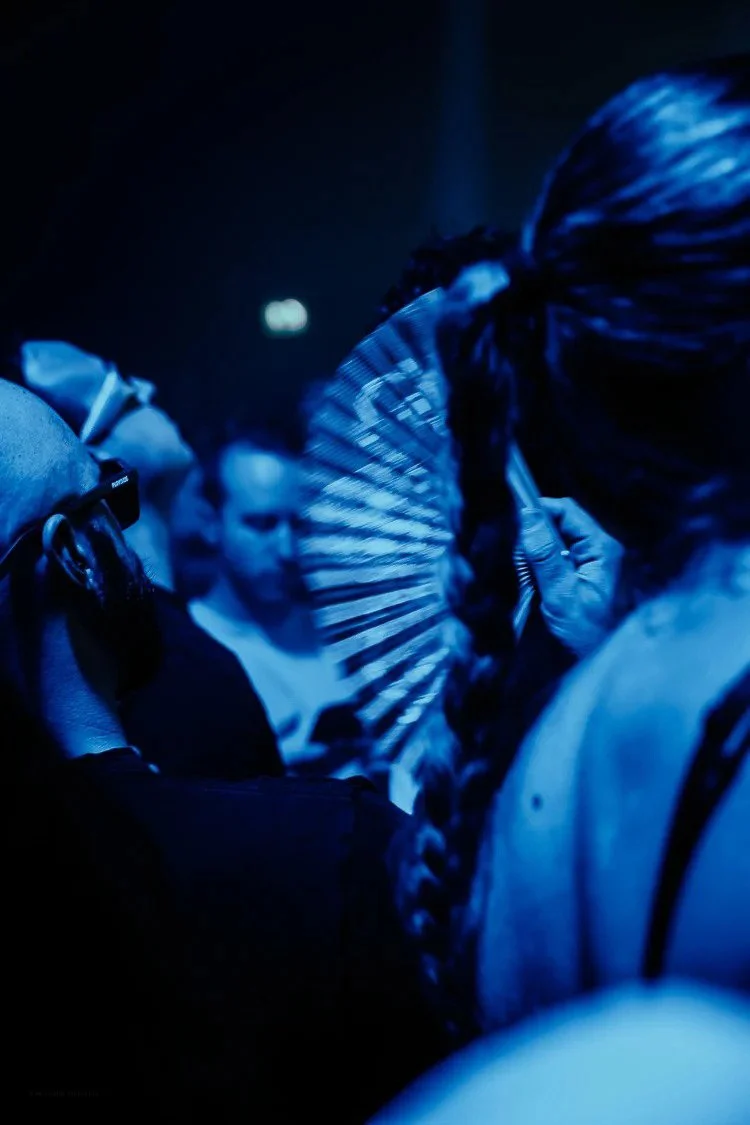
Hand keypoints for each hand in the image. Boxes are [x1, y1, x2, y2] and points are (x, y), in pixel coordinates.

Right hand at [519, 497, 622, 657]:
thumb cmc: (586, 635)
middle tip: (518, 557)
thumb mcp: (561, 595)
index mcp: (602, 549)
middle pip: (560, 525)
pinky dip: (539, 568)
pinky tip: (532, 584)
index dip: (539, 511)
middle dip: (534, 536)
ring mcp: (591, 566)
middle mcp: (599, 552)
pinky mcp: (580, 580)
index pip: (567, 511)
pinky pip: (555, 562)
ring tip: (525, 575)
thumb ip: (545, 555)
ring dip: (534, 555)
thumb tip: (529, 516)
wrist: (600, 667)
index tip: (513, 521)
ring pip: (554, 544)